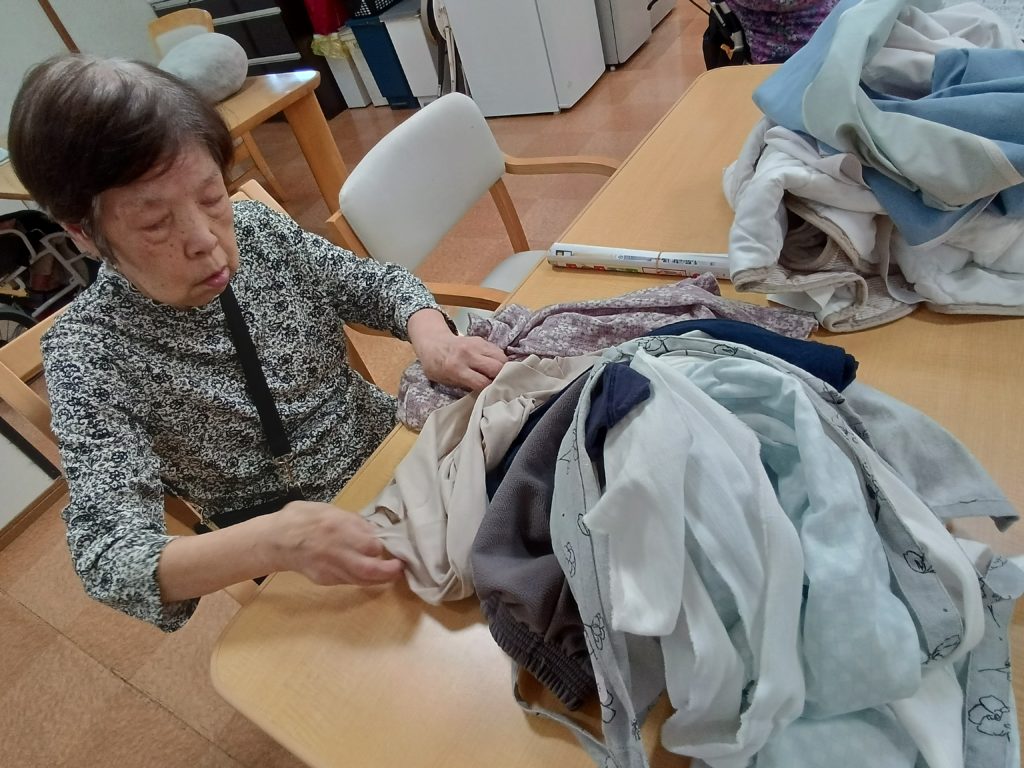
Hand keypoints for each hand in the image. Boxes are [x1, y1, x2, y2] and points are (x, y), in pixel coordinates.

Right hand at [271, 501, 403, 585]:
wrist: (274, 540)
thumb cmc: (302, 518)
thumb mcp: (329, 509)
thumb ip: (353, 521)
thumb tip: (373, 531)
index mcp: (336, 527)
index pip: (370, 543)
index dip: (386, 545)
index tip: (396, 543)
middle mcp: (334, 551)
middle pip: (368, 569)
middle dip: (389, 571)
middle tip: (400, 567)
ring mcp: (328, 569)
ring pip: (360, 580)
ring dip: (379, 578)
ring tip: (391, 572)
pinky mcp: (324, 580)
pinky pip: (349, 581)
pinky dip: (363, 579)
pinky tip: (370, 573)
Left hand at [419, 334, 507, 390]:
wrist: (432, 342)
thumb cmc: (436, 366)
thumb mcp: (446, 381)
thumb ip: (465, 385)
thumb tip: (485, 392)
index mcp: (456, 368)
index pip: (482, 382)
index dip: (490, 390)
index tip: (492, 394)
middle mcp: (467, 355)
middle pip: (496, 367)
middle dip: (501, 378)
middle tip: (499, 384)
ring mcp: (476, 345)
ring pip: (501, 357)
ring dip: (504, 368)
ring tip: (499, 375)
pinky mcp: (481, 340)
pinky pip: (498, 351)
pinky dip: (500, 360)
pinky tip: (496, 365)